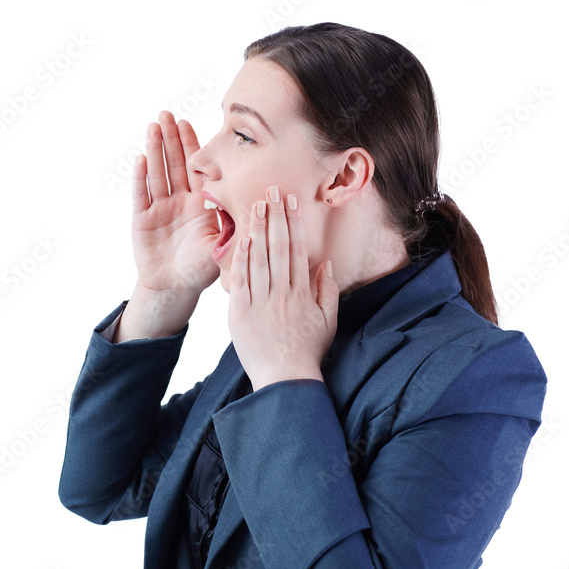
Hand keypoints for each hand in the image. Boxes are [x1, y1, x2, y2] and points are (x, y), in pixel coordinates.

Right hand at [130, 111, 219, 297]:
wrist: (173, 287)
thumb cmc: (200, 270)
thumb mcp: (222, 248)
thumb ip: (234, 229)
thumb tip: (256, 210)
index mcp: (200, 203)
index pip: (195, 169)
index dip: (191, 146)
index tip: (187, 123)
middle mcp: (179, 201)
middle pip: (173, 163)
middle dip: (170, 138)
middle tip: (166, 113)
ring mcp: (159, 208)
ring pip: (157, 173)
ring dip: (154, 149)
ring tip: (152, 126)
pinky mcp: (142, 219)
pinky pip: (141, 194)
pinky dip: (140, 177)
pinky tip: (140, 159)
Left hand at [228, 185, 338, 389]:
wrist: (284, 378)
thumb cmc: (308, 351)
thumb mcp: (328, 321)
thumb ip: (327, 291)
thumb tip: (324, 263)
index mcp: (302, 293)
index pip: (296, 249)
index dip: (294, 223)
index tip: (291, 202)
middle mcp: (281, 293)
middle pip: (277, 247)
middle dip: (275, 216)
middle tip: (272, 190)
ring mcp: (260, 302)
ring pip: (258, 258)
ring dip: (257, 229)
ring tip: (257, 205)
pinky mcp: (241, 313)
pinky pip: (240, 280)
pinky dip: (240, 258)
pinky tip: (241, 238)